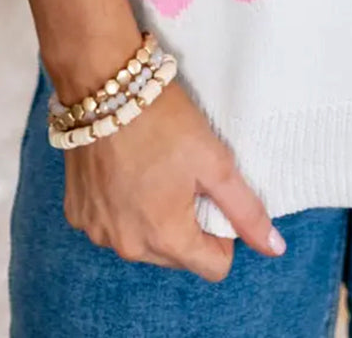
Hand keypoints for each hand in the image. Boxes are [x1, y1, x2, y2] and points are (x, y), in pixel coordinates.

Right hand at [62, 79, 284, 279]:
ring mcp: (97, 231)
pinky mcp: (76, 213)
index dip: (223, 233)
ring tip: (153, 170)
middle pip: (177, 256)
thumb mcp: (215, 162)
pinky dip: (122, 207)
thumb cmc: (164, 121)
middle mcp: (127, 246)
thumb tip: (275, 248)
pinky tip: (124, 170)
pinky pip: (111, 224)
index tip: (212, 194)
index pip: (214, 266)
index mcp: (165, 238)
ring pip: (142, 242)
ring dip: (153, 217)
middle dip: (187, 224)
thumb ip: (245, 210)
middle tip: (184, 177)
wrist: (103, 85)